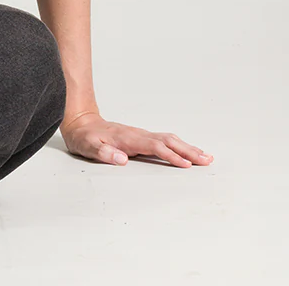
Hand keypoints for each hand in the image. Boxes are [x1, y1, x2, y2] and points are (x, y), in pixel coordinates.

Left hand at [61, 112, 211, 166]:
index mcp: (129, 139)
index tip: (186, 165)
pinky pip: (166, 141)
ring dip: (188, 148)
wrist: (82, 122)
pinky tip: (188, 151)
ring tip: (205, 157)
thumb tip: (122, 159)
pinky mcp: (142, 137)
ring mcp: (142, 135)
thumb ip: (104, 152)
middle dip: (189, 151)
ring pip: (170, 139)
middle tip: (206, 160)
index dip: (171, 156)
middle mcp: (139, 135)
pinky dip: (180, 145)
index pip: (155, 147)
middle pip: (169, 141)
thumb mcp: (89, 146)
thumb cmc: (85, 137)